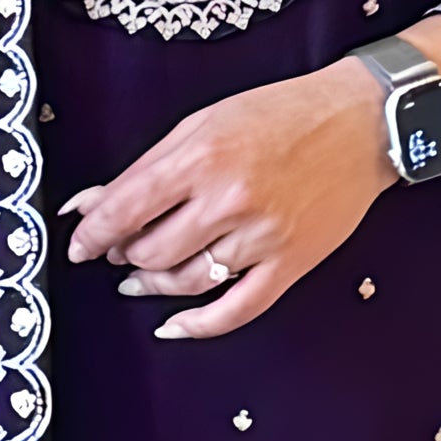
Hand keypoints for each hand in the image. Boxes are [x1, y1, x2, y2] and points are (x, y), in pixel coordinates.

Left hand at [59, 60, 393, 341]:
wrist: (362, 122)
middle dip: (124, 256)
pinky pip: (235, 309)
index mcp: (202, 158)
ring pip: (184, 282)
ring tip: (141, 278)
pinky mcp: (290, 264)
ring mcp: (261, 238)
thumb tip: (93, 202)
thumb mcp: (205, 122)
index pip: (125, 209)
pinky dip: (197, 326)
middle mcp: (228, 200)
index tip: (79, 245)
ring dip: (152, 286)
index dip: (92, 234)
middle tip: (120, 251)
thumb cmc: (283, 114)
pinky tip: (172, 326)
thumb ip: (149, 166)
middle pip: (150, 251)